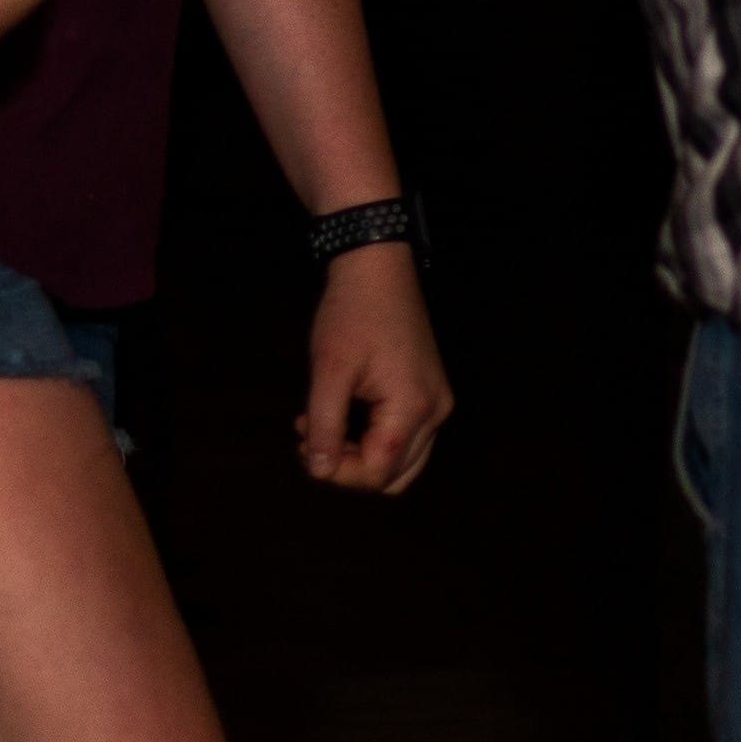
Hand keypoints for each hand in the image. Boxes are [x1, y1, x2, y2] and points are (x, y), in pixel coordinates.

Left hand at [296, 245, 450, 495]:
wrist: (377, 266)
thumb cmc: (351, 313)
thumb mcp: (329, 370)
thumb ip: (324, 426)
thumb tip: (319, 472)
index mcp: (412, 408)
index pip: (378, 472)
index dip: (339, 472)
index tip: (304, 447)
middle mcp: (434, 412)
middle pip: (394, 476)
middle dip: (350, 469)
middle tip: (313, 440)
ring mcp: (436, 402)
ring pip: (403, 462)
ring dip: (362, 457)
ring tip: (322, 428)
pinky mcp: (430, 392)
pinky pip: (406, 438)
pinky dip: (375, 439)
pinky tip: (342, 416)